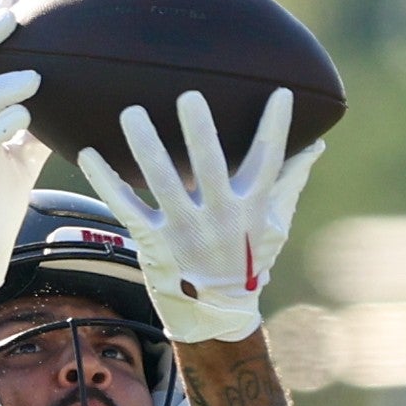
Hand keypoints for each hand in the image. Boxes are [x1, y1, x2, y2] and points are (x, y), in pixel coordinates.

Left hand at [78, 89, 323, 341]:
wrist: (216, 314)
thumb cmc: (247, 260)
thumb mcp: (274, 224)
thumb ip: (290, 181)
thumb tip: (317, 145)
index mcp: (249, 206)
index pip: (267, 161)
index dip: (275, 126)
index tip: (279, 91)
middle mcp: (218, 216)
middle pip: (210, 168)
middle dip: (200, 133)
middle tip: (189, 96)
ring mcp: (184, 229)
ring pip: (162, 182)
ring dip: (145, 146)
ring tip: (132, 112)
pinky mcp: (153, 241)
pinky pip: (126, 206)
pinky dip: (106, 181)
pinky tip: (89, 154)